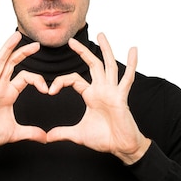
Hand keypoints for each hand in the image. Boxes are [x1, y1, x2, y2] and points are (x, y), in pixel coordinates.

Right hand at [0, 32, 48, 154]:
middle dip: (24, 52)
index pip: (26, 78)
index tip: (47, 90)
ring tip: (15, 35)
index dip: (38, 80)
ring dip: (7, 48)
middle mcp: (0, 86)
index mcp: (9, 93)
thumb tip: (45, 138)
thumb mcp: (14, 132)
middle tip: (36, 44)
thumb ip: (31, 132)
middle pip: (13, 63)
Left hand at [46, 33, 150, 163]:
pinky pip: (127, 78)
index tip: (50, 90)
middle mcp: (102, 89)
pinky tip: (133, 49)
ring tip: (102, 34)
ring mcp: (113, 91)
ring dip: (105, 50)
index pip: (74, 80)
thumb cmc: (104, 139)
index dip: (60, 81)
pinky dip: (131, 64)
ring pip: (108, 66)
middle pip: (92, 65)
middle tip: (72, 40)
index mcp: (91, 95)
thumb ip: (62, 133)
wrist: (121, 147)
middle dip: (83, 52)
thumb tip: (47, 137)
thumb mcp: (78, 135)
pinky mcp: (121, 97)